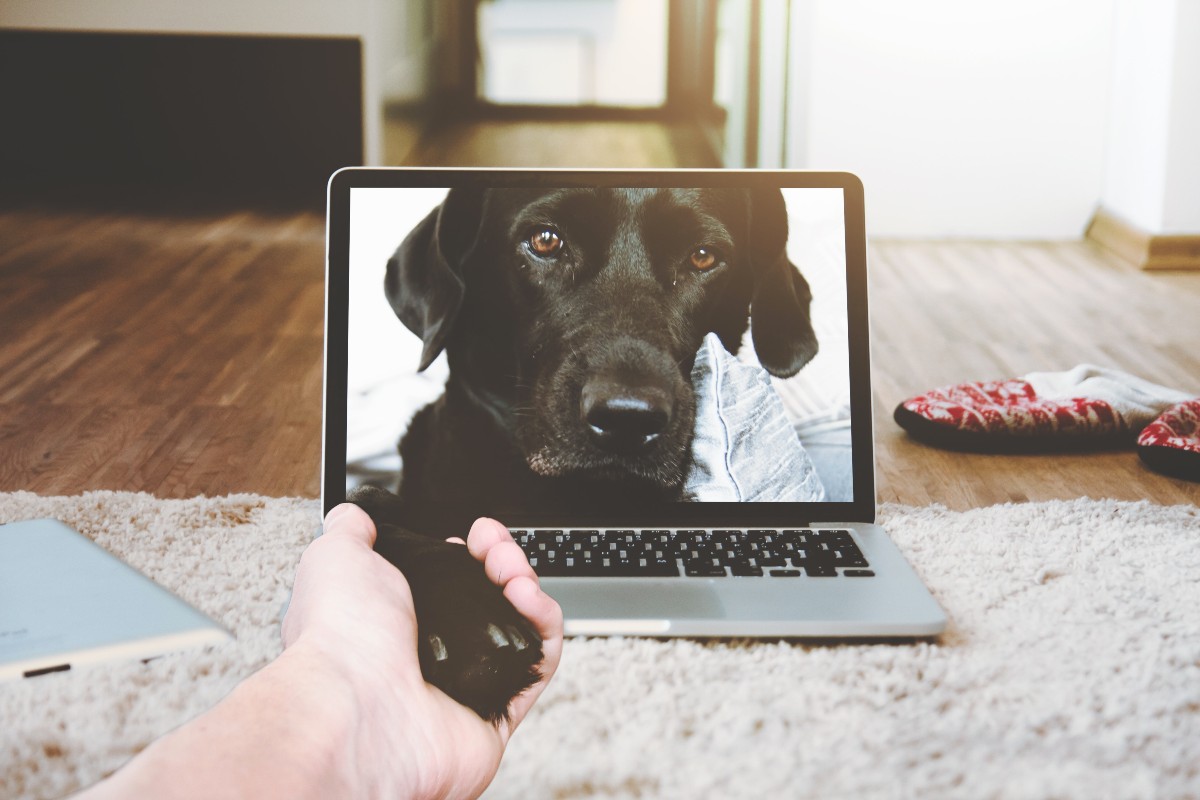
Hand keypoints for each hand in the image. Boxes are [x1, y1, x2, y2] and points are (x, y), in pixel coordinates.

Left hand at [281, 504, 563, 798]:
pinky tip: (528, 596)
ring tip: (512, 570)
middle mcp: (429, 656)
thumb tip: (353, 515)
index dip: (466, 554)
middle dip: (501, 561)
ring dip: (524, 585)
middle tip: (495, 547)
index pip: (446, 584)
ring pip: (517, 628)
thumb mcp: (335, 558)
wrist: (356, 703)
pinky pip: (538, 664)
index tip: (472, 536)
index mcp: (392, 622)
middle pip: (488, 601)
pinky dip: (544, 624)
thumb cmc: (339, 634)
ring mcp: (465, 686)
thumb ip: (349, 530)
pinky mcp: (498, 714)